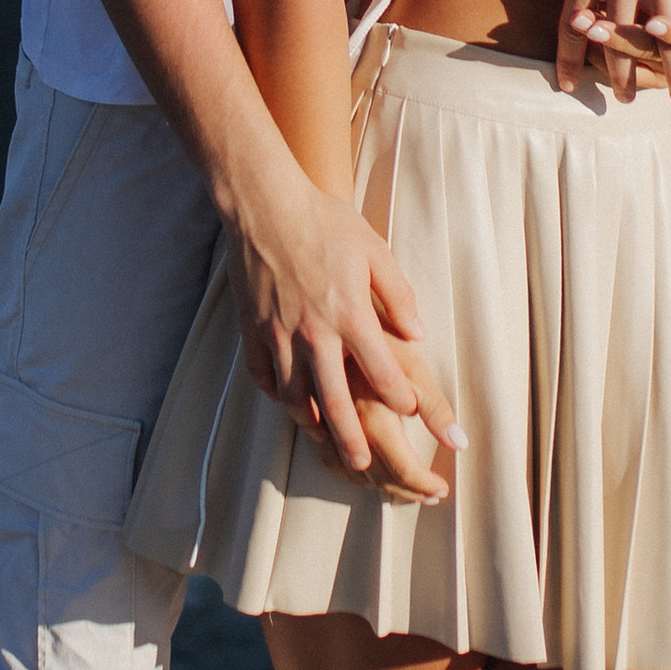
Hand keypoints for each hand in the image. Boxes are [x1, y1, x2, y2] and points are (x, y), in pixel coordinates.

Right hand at [227, 167, 463, 479]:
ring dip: (313, 423)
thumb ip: (399, 296)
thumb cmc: (325, 222)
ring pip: (295, 396)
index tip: (411, 412)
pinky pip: (263, 376)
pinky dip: (277, 395)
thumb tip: (418, 334)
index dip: (401, 398)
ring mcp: (278, 334)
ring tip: (326, 440)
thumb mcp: (375, 251)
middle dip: (352, 440)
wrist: (265, 204)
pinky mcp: (252, 330)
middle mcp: (314, 333)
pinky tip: (288, 403)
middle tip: (364, 465)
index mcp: (350, 315)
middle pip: (335, 403)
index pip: (382, 372)